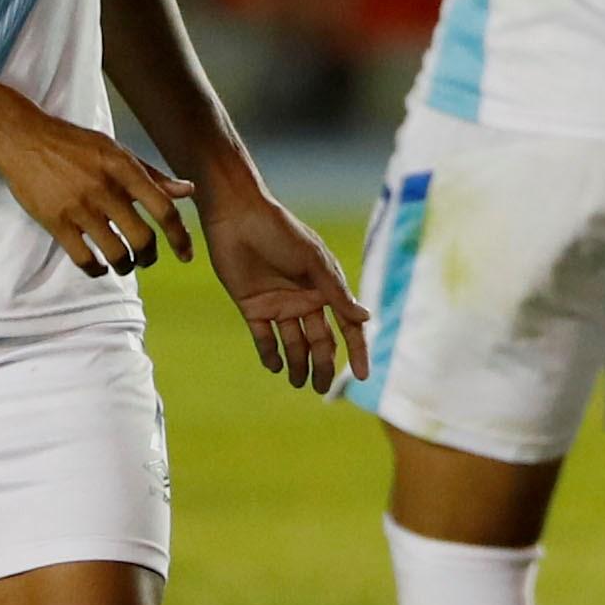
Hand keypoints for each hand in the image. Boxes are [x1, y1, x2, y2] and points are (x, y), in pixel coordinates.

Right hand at [0, 108, 199, 279]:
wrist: (23, 138)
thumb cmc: (73, 143)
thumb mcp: (116, 150)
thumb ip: (152, 174)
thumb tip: (187, 191)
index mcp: (124, 168)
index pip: (163, 209)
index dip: (180, 236)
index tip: (186, 254)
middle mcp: (106, 189)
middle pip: (143, 238)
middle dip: (149, 257)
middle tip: (146, 259)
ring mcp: (80, 207)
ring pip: (116, 253)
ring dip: (125, 266)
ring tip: (124, 264)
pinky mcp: (56, 222)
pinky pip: (83, 259)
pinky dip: (96, 270)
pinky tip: (98, 267)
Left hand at [187, 157, 371, 392]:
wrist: (237, 215)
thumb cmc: (281, 231)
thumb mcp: (313, 262)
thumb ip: (337, 294)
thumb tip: (367, 319)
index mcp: (325, 288)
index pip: (347, 326)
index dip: (357, 351)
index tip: (364, 376)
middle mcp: (304, 299)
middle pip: (320, 341)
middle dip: (323, 366)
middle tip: (321, 389)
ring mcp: (279, 304)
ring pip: (293, 344)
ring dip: (297, 365)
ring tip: (298, 383)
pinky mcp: (252, 306)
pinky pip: (264, 337)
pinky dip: (270, 353)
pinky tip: (275, 366)